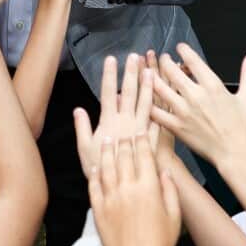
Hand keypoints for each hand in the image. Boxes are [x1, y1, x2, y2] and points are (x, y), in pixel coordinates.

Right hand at [73, 53, 153, 179]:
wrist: (123, 189)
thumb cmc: (100, 170)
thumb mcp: (85, 149)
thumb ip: (82, 128)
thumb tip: (78, 110)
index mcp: (108, 122)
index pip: (107, 93)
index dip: (109, 76)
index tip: (111, 59)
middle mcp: (125, 122)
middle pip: (128, 93)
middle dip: (131, 73)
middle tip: (135, 56)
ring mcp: (140, 129)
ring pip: (146, 103)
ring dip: (148, 85)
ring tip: (151, 69)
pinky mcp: (152, 138)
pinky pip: (159, 119)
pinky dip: (162, 105)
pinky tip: (166, 95)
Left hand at [88, 134, 181, 245]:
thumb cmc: (160, 242)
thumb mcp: (174, 216)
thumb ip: (170, 190)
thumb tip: (164, 172)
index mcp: (148, 188)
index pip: (144, 156)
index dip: (141, 141)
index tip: (140, 132)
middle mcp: (128, 189)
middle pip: (123, 157)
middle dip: (123, 142)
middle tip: (123, 133)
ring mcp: (110, 198)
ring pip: (106, 167)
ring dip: (106, 151)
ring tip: (106, 140)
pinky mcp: (98, 209)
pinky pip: (94, 185)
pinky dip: (95, 174)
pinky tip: (95, 166)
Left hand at [150, 46, 245, 170]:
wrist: (235, 152)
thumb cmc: (242, 127)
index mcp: (213, 86)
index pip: (193, 60)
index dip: (183, 50)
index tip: (179, 47)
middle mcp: (196, 96)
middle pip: (172, 71)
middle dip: (164, 61)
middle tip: (162, 59)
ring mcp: (184, 111)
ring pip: (159, 88)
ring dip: (152, 77)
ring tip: (150, 72)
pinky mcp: (176, 126)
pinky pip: (156, 112)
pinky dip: (148, 103)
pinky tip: (144, 97)